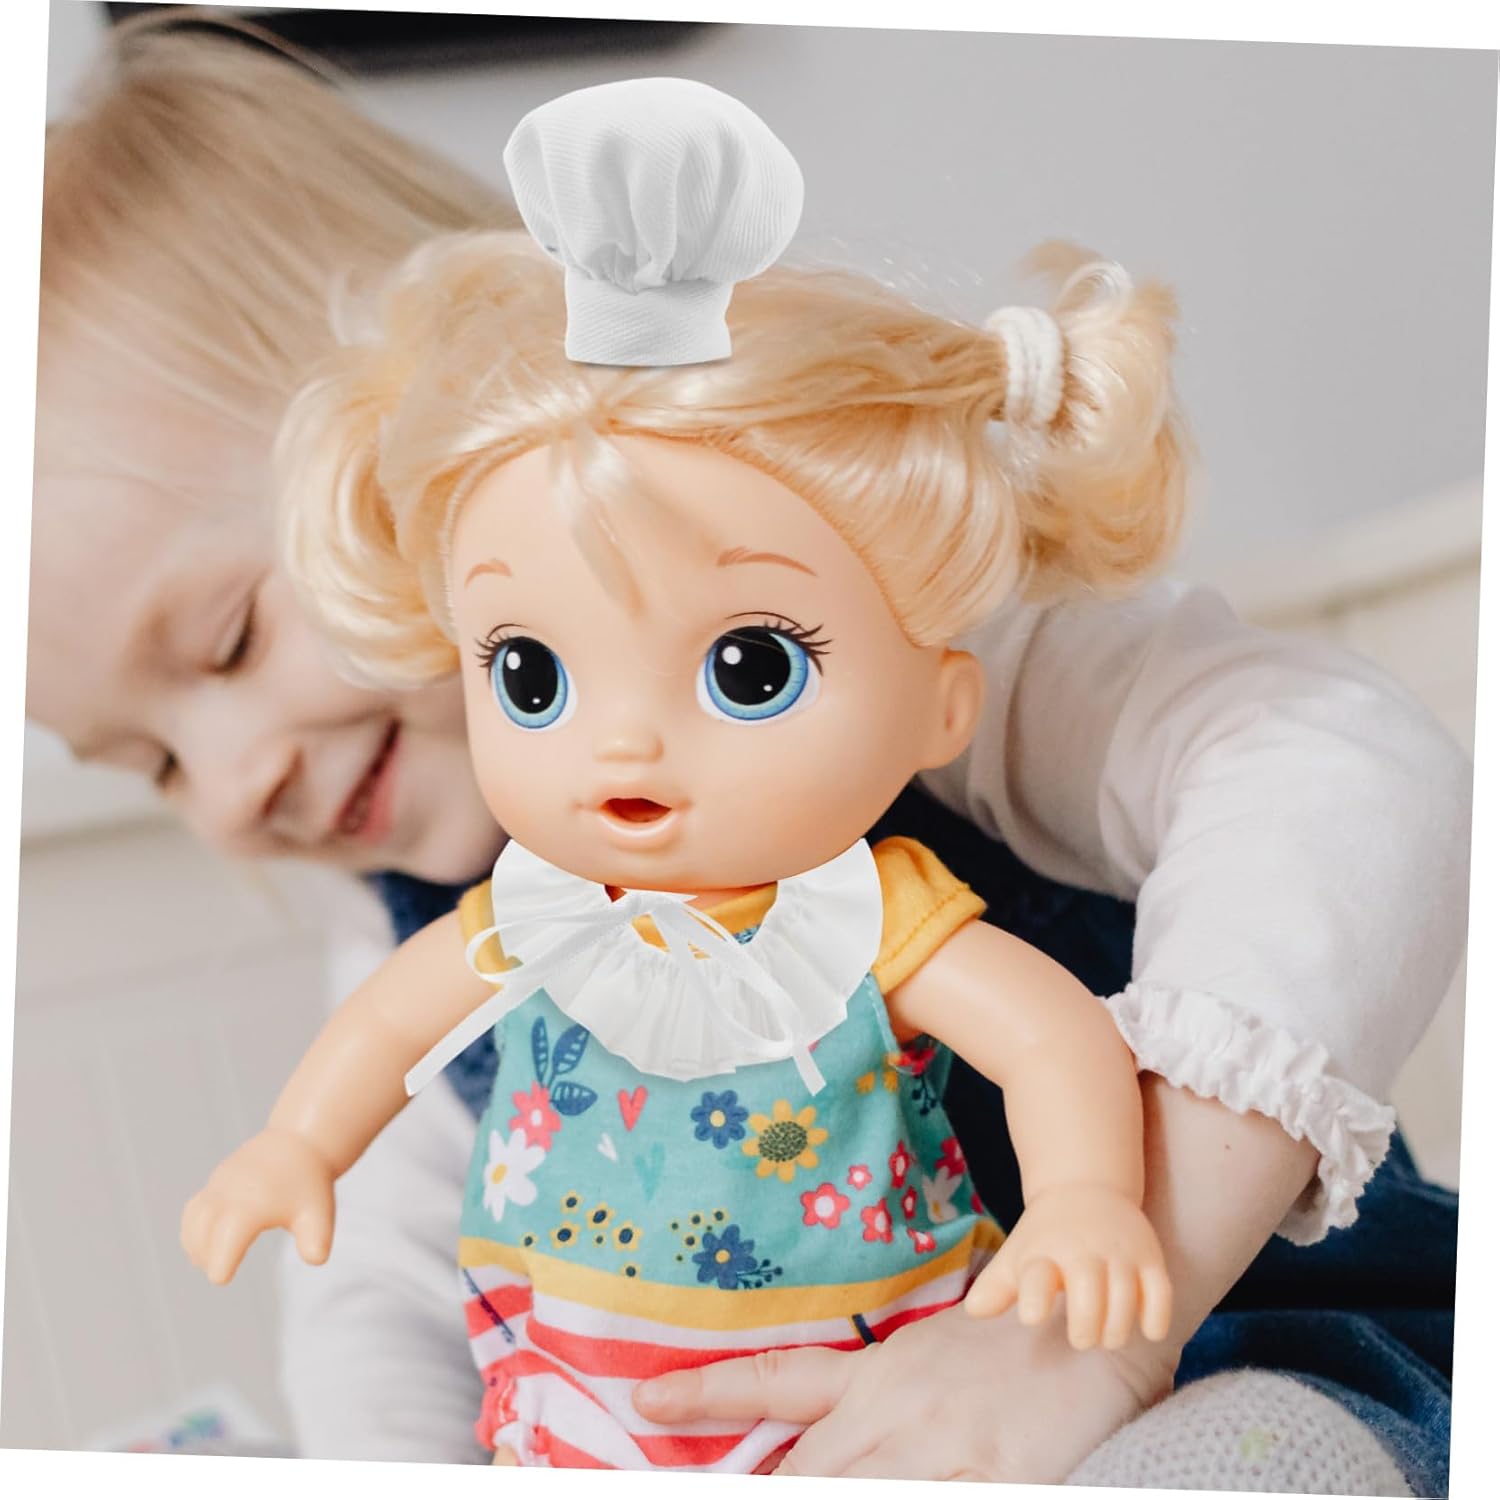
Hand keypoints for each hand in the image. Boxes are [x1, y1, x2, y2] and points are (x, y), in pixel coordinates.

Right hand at [181, 1127, 336, 1283]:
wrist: (300, 1142)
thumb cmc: (309, 1185)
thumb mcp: (319, 1213)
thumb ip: (316, 1240)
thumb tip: (316, 1259)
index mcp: (252, 1206)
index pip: (226, 1240)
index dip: (221, 1263)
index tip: (222, 1279)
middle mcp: (229, 1194)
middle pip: (202, 1234)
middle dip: (207, 1257)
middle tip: (221, 1273)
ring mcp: (219, 1185)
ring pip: (193, 1221)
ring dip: (196, 1245)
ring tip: (210, 1260)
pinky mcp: (216, 1182)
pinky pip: (194, 1210)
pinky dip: (193, 1230)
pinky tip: (206, 1244)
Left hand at [632, 1302, 1176, 1481]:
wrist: (1094, 1315)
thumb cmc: (1007, 1339)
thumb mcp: (926, 1358)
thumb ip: (865, 1398)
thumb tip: (814, 1444)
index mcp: (877, 1375)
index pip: (777, 1383)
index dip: (708, 1394)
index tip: (647, 1403)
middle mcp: (898, 1411)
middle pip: (806, 1476)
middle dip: (761, 1496)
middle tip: (718, 1496)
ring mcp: (950, 1448)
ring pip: (861, 1493)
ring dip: (821, 1496)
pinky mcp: (1005, 1477)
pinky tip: (904, 1496)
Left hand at [964, 1184, 1171, 1348]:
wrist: (1086, 1188)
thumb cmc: (1046, 1237)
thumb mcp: (1018, 1255)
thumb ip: (998, 1286)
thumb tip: (973, 1311)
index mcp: (1044, 1251)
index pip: (1037, 1275)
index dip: (1035, 1297)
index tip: (1032, 1316)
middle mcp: (1082, 1249)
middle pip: (1088, 1290)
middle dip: (1085, 1325)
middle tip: (1080, 1337)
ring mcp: (1119, 1252)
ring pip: (1126, 1296)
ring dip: (1117, 1327)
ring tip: (1107, 1337)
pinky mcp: (1150, 1257)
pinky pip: (1160, 1291)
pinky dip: (1156, 1316)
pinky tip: (1147, 1329)